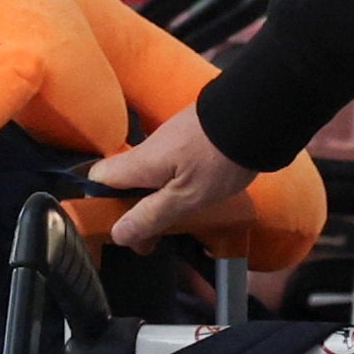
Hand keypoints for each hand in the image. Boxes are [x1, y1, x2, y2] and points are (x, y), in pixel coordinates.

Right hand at [88, 98, 253, 252]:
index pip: (96, 180)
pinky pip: (168, 168)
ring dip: (156, 200)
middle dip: (133, 210)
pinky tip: (194, 199)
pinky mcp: (188, 139)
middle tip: (155, 237)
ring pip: (147, 177)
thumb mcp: (186, 197)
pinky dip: (174, 186)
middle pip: (123, 182)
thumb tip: (118, 234)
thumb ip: (151, 215)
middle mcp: (146, 150)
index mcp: (138, 163)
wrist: (257, 116)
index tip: (122, 229)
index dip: (100, 205)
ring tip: (178, 223)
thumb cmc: (219, 158)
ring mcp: (168, 142)